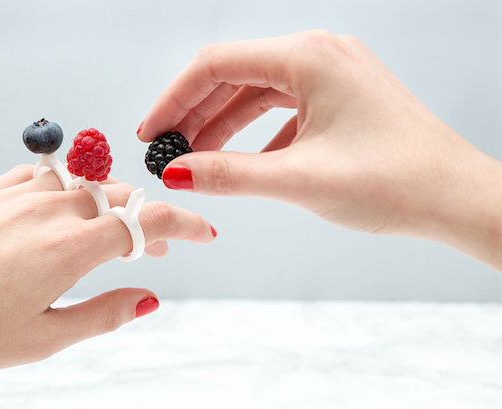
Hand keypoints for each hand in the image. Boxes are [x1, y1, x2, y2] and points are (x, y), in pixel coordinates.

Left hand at [0, 165, 214, 386]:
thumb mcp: (44, 338)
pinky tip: (62, 205)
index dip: (183, 223)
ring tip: (107, 233)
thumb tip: (147, 299)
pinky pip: (42, 175)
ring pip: (86, 183)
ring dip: (109, 204)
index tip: (203, 230)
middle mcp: (48, 212)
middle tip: (151, 250)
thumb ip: (103, 314)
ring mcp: (16, 195)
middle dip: (146, 221)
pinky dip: (67, 187)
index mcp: (69, 249)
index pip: (145, 222)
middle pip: (120, 199)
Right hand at [138, 30, 501, 269]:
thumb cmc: (396, 181)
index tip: (151, 132)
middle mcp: (320, 55)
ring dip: (223, 125)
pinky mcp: (341, 98)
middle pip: (234, 76)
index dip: (175, 99)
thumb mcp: (299, 179)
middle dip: (195, 114)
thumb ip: (230, 174)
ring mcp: (332, 75)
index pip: (217, 65)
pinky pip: (283, 108)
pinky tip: (243, 161)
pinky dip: (255, 133)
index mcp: (309, 57)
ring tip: (195, 158)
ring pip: (258, 93)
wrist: (455, 198)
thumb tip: (177, 173)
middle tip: (166, 150)